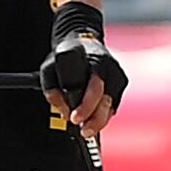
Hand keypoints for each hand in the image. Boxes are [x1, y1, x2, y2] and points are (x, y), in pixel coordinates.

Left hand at [40, 2, 124, 134]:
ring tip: (88, 130)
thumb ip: (50, 88)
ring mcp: (118, 75)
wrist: (83, 40)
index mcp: (95, 60)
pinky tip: (94, 119)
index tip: (75, 117)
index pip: (94, 88)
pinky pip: (113, 103)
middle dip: (95, 119)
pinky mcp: (121, 82)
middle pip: (106, 100)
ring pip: (111, 105)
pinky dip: (104, 114)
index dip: (85, 106)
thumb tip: (59, 106)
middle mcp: (110, 67)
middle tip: (83, 130)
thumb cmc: (66, 54)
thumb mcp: (49, 67)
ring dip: (100, 120)